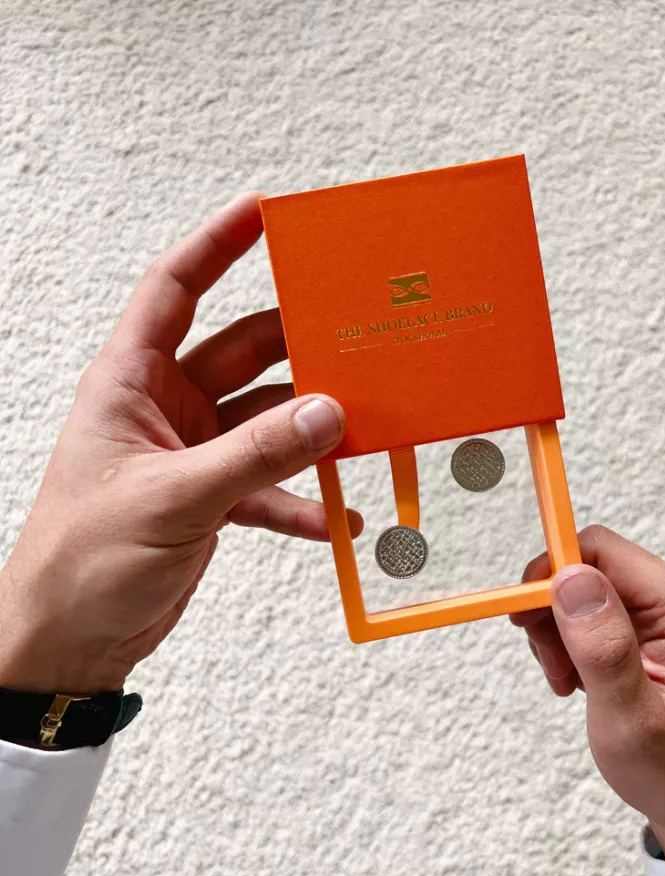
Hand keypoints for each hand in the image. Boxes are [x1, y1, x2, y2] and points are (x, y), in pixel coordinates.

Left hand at [0, 192, 360, 695]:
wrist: (71, 640)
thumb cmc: (80, 561)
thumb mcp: (172, 498)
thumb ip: (254, 456)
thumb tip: (326, 414)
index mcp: (131, 383)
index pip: (175, 290)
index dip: (218, 245)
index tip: (265, 212)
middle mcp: (164, 408)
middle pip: (243, 353)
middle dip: (297, 347)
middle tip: (352, 336)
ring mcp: (193, 454)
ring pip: (266, 420)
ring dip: (308, 430)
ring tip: (359, 432)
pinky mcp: (212, 499)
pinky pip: (269, 486)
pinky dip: (300, 500)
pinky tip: (335, 518)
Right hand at [512, 526, 664, 861]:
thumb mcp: (629, 715)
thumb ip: (602, 646)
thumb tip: (570, 580)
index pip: (601, 551)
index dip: (552, 573)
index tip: (524, 614)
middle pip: (587, 569)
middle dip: (554, 614)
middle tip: (553, 667)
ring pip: (582, 591)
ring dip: (559, 634)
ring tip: (569, 682)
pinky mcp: (650, 626)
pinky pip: (591, 612)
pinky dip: (571, 644)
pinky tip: (580, 679)